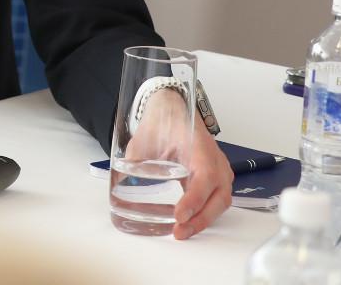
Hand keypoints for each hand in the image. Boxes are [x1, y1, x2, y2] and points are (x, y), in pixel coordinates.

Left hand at [122, 90, 232, 239]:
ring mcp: (220, 169)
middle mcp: (216, 160)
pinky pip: (217, 198)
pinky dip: (205, 212)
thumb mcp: (142, 141)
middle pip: (218, 197)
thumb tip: (121, 188)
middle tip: (179, 232)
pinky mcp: (216, 176)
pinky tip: (189, 221)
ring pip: (220, 201)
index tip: (179, 216)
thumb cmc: (160, 123)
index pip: (205, 179)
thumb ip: (134, 163)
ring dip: (204, 219)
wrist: (171, 108)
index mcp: (201, 148)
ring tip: (182, 232)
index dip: (193, 200)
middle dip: (200, 219)